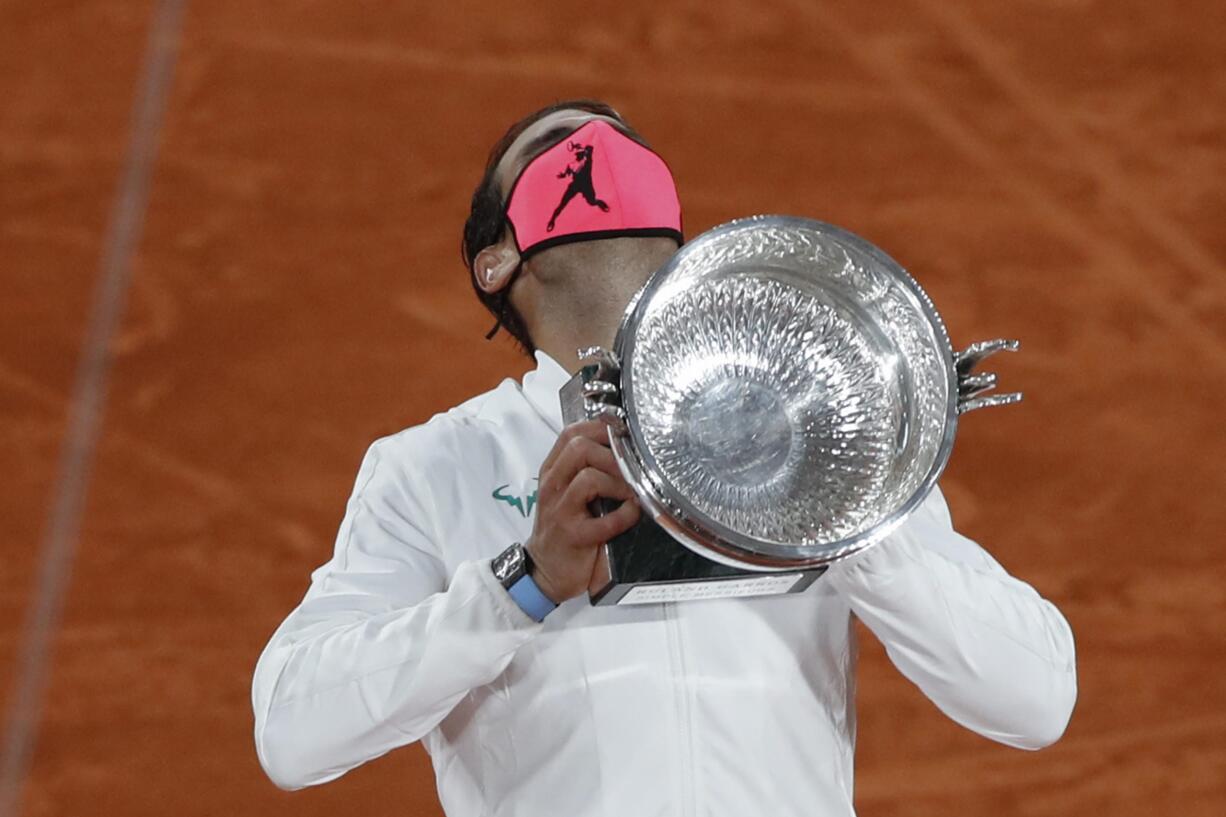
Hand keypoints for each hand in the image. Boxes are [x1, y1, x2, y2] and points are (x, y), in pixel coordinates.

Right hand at [525, 420, 639, 602]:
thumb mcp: (566, 493)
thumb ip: (585, 469)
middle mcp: (552, 486)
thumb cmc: (563, 529)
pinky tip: (630, 515)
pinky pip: (605, 520)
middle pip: (579, 448)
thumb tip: (621, 447)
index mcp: (552, 472)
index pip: (571, 433)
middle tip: (629, 469)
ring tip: (630, 493)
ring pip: (589, 478)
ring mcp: (560, 510)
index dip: (601, 428)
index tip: (623, 435)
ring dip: (619, 483)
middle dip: (612, 454)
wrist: (546, 571)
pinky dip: (625, 515)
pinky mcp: (574, 535)